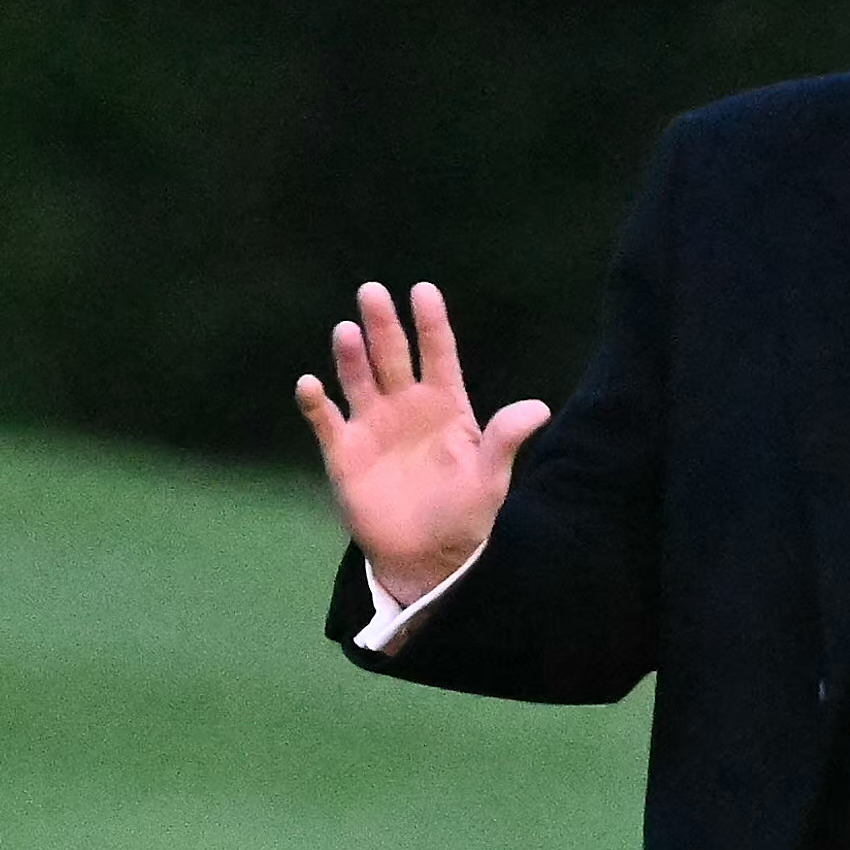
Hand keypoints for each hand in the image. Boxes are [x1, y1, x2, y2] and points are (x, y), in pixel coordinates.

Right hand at [295, 280, 548, 605]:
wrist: (424, 558)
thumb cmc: (463, 514)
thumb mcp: (490, 478)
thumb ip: (505, 439)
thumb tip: (539, 407)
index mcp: (444, 404)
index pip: (437, 353)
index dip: (431, 323)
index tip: (423, 291)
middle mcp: (405, 405)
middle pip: (392, 355)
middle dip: (382, 325)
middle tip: (372, 293)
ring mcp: (372, 425)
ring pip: (358, 379)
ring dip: (350, 356)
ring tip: (346, 332)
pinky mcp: (343, 451)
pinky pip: (325, 420)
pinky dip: (316, 403)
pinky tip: (310, 385)